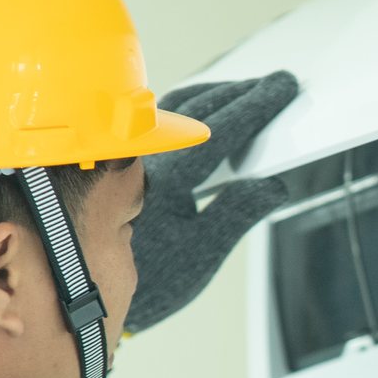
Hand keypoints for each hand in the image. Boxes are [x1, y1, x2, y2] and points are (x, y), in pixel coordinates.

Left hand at [126, 71, 298, 333]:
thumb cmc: (151, 277)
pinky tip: (203, 113)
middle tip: (274, 84)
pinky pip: (164, 120)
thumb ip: (237, 213)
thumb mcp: (204, 253)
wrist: (96, 294)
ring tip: (245, 91)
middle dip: (239, 92)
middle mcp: (148, 161)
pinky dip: (192, 109)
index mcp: (170, 180)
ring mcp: (135, 160)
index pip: (222, 131)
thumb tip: (273, 185)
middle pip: (199, 109)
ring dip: (213, 96)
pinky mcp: (129, 165)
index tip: (281, 88)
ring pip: (176, 110)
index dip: (256, 107)